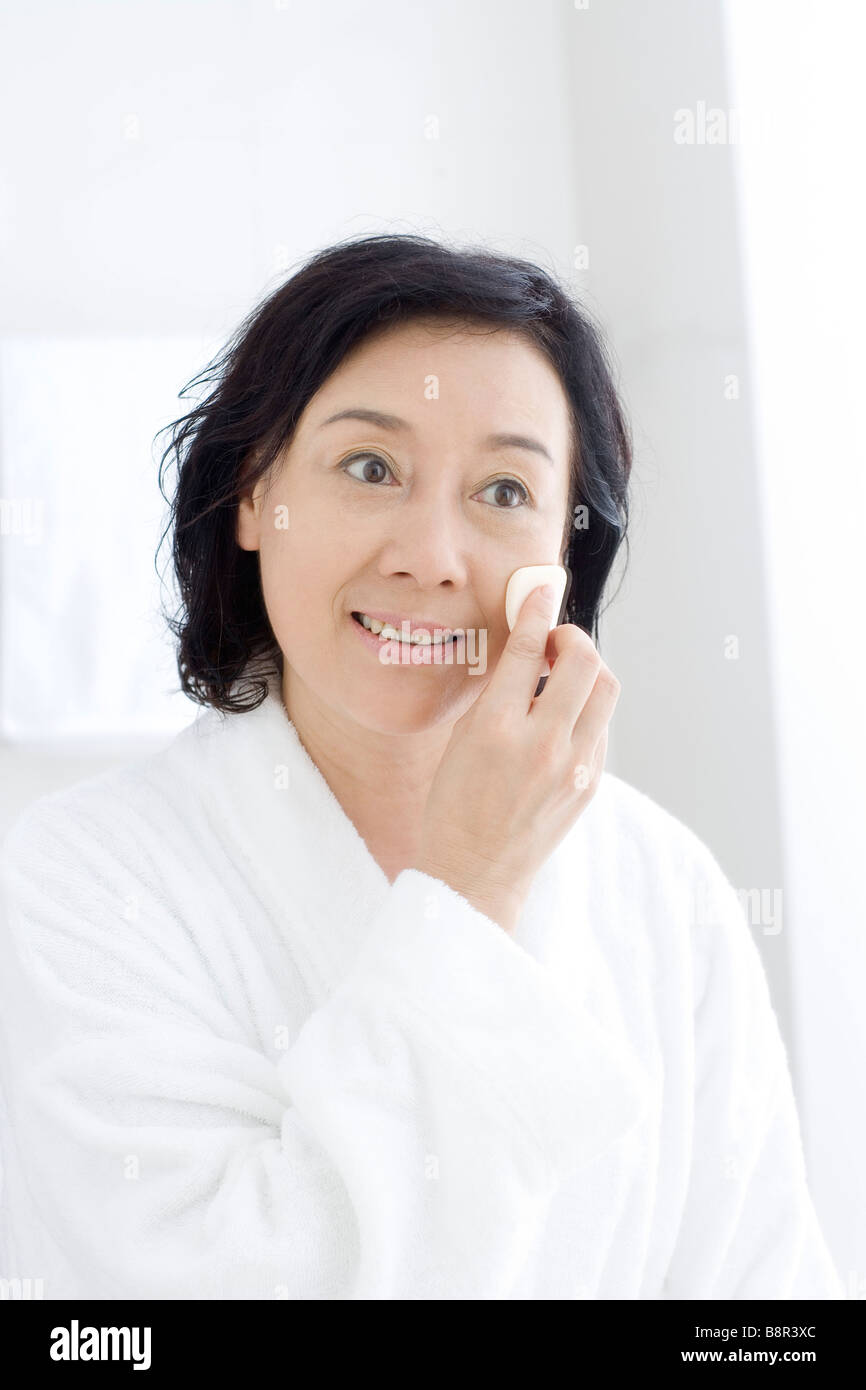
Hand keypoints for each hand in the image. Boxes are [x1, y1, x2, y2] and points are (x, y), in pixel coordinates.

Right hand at [413, 583, 620, 933]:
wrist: (475, 872)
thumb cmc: (454, 805)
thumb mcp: (461, 739)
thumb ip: (496, 693)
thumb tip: (524, 649)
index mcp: (496, 729)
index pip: (527, 650)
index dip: (536, 611)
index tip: (540, 590)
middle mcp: (541, 745)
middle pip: (583, 661)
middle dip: (571, 637)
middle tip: (553, 641)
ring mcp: (573, 766)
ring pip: (605, 689)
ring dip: (587, 669)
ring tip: (562, 675)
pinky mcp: (589, 783)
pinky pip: (601, 726)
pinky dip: (585, 709)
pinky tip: (562, 717)